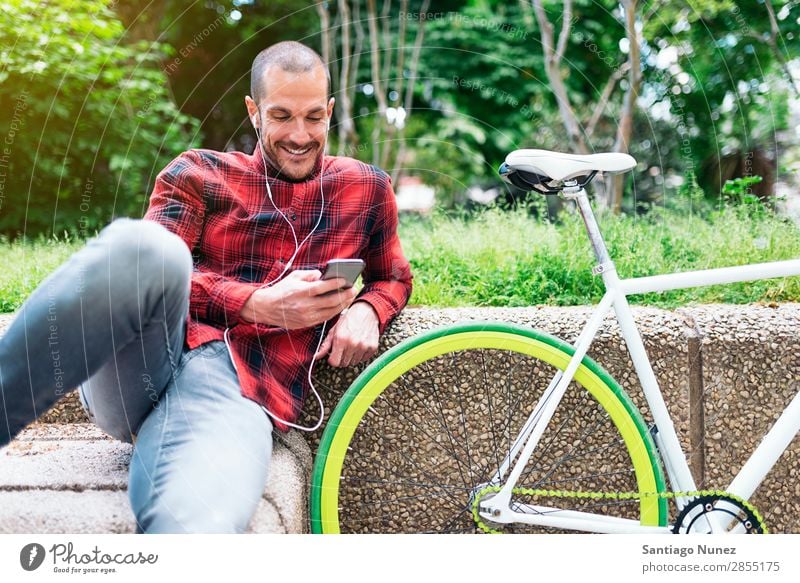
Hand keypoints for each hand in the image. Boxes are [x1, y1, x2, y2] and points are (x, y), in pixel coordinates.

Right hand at [239, 269, 356, 328]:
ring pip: (330, 312)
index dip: (336, 284)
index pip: (322, 287)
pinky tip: (339, 306)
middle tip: (354, 290)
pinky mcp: (306, 324)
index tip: (346, 280)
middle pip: (330, 301)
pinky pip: (324, 318)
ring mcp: (306, 316)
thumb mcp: (294, 277)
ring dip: (342, 305)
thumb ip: (310, 274)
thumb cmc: (281, 290)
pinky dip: (333, 312)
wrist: (266, 308)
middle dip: (344, 295)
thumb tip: (323, 275)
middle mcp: (304, 305)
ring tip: (350, 298)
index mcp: (301, 291)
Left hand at [314, 301, 379, 366]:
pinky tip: (359, 345)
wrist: (366, 311)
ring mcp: (364, 346)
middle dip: (341, 358)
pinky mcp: (372, 347)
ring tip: (352, 345)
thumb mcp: (334, 330)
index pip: (334, 362)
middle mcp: (353, 344)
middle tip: (343, 348)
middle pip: (344, 363)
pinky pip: (364, 359)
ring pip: (354, 362)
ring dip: (351, 357)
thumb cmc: (349, 319)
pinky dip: (361, 355)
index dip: (332, 359)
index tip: (334, 355)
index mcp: (341, 339)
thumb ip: (325, 345)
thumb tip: (316, 356)